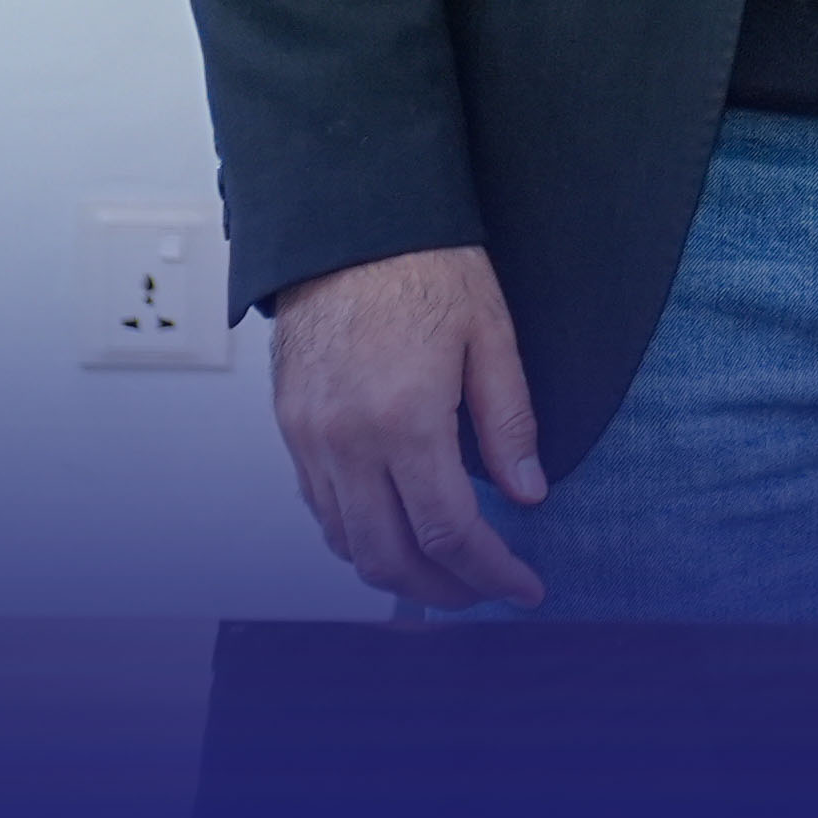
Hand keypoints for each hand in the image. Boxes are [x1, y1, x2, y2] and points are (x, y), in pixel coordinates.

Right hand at [268, 244, 548, 608]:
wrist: (347, 226)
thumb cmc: (426, 269)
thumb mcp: (493, 336)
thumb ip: (509, 423)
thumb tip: (527, 494)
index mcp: (404, 421)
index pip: (450, 530)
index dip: (491, 572)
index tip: (525, 589)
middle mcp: (346, 442)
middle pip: (390, 556)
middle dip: (444, 589)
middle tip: (488, 592)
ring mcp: (309, 440)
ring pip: (348, 543)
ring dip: (399, 571)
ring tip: (449, 572)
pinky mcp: (290, 429)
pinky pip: (322, 508)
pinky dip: (360, 536)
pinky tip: (398, 529)